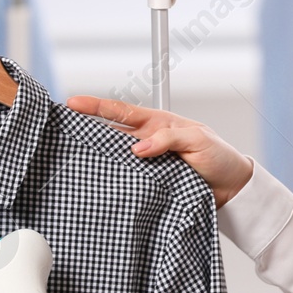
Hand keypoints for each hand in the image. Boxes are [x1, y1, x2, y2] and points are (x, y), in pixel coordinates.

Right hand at [64, 96, 254, 207]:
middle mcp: (146, 143)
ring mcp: (146, 165)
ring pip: (114, 159)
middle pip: (109, 134)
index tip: (73, 103)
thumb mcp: (198, 140)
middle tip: (59, 128)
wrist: (232, 189)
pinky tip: (95, 185)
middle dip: (84, 130)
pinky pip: (126, 182)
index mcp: (157, 125)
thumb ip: (169, 139)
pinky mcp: (149, 186)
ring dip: (95, 159)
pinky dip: (111, 183)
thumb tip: (138, 149)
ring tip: (69, 158)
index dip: (96, 107)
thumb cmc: (219, 157)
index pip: (121, 112)